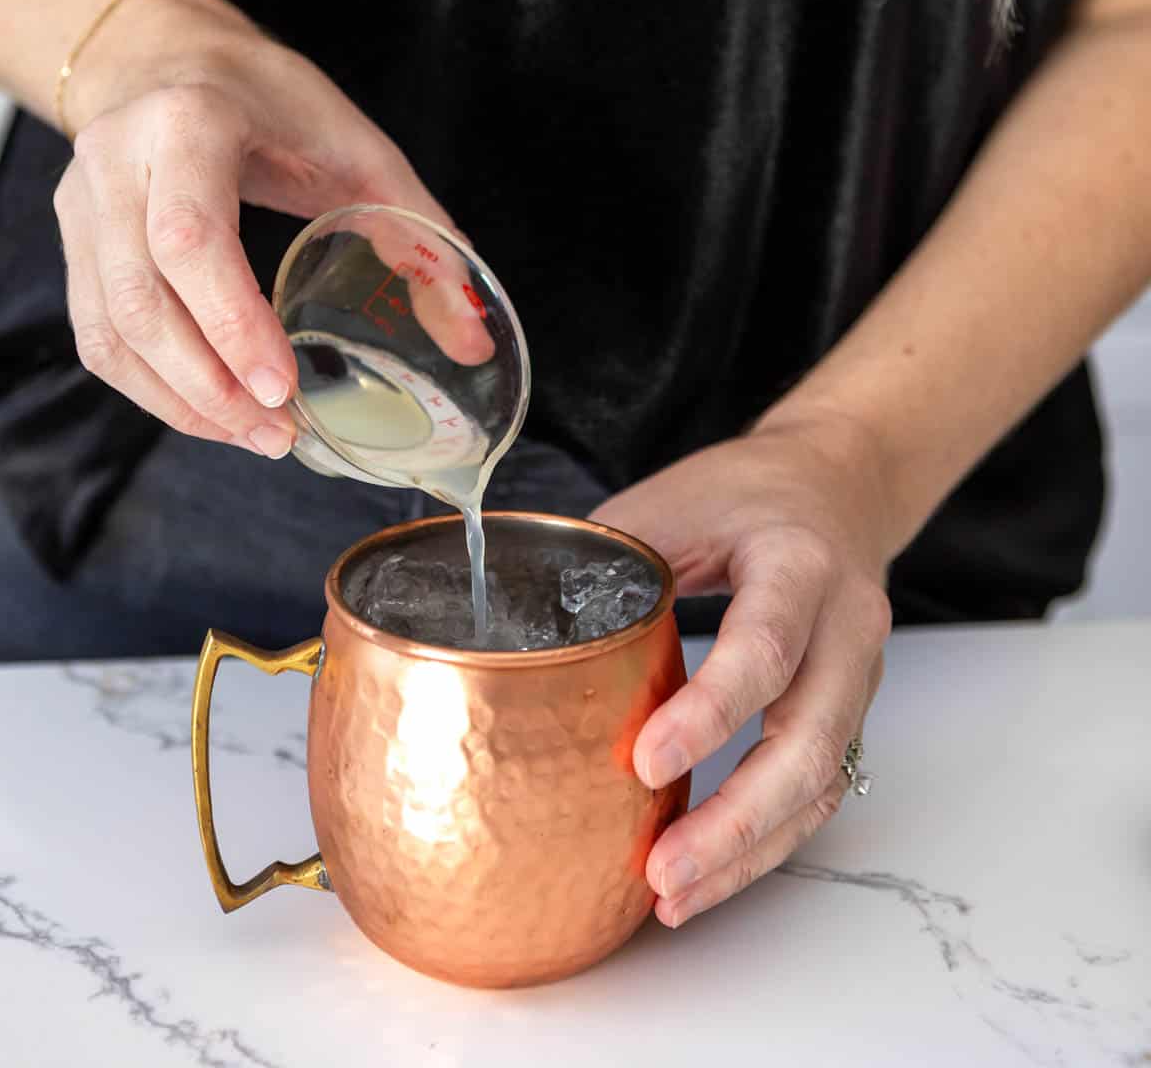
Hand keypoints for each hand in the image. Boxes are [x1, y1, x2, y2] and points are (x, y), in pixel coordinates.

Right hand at [53, 0, 459, 456]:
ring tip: (255, 436)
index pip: (189, 239)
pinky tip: (211, 412)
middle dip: (209, 385)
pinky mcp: (71, 239)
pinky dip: (152, 387)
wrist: (170, 56)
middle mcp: (116, 160)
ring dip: (181, 400)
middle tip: (278, 434)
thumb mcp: (359, 146)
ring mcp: (81, 202)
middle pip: (140, 299)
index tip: (283, 388)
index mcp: (188, 123)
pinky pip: (98, 334)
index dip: (231, 323)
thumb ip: (419, 235)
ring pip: (109, 329)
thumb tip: (475, 335)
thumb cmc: (272, 100)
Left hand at [590, 417, 893, 926]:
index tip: (645, 762)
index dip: (709, 712)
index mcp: (800, 562)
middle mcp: (847, 626)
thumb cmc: (745, 492)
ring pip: (821, 782)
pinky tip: (710, 871)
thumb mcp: (673, 503)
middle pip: (809, 741)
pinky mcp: (848, 711)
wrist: (837, 483)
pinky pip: (819, 790)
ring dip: (751, 849)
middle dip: (736, 819)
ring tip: (674, 896)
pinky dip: (767, 841)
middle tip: (661, 869)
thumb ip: (610, 564)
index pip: (764, 646)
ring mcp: (858, 676)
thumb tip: (521, 632)